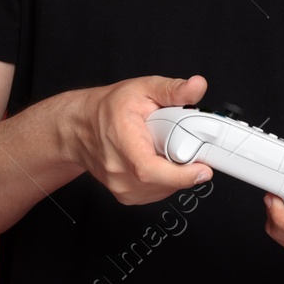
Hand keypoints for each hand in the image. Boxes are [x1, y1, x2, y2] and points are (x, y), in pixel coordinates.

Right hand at [67, 74, 210, 204]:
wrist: (79, 129)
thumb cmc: (106, 109)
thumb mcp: (142, 89)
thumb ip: (173, 89)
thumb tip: (197, 86)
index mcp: (123, 144)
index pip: (151, 170)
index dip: (182, 174)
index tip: (204, 169)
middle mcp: (120, 173)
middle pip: (167, 180)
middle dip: (184, 163)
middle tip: (180, 141)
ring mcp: (123, 188)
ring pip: (167, 189)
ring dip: (175, 171)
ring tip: (162, 147)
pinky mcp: (128, 196)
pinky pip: (159, 192)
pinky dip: (166, 178)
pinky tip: (157, 159)